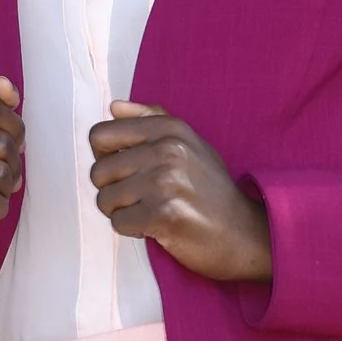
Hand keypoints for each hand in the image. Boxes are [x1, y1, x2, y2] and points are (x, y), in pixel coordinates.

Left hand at [90, 102, 272, 284]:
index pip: (100, 135)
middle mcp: (166, 150)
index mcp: (169, 129)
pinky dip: (132, 230)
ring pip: (105, 199)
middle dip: (113, 190)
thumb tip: (114, 107)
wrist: (242, 234)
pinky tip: (155, 226)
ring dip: (122, 212)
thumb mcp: (188, 144)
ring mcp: (165, 182)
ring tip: (150, 212)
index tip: (125, 171)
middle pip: (99, 171)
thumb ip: (149, 120)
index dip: (105, 157)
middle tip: (142, 198)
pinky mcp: (163, 214)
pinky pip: (118, 223)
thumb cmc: (211, 191)